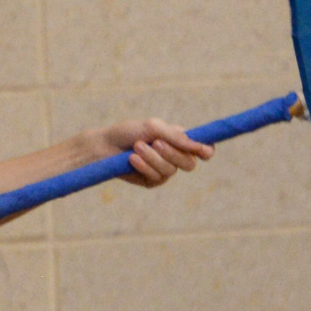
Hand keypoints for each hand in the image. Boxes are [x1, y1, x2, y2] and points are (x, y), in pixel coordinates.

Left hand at [81, 116, 211, 187]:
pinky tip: (132, 159)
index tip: (204, 151)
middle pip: (189, 163)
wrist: (104, 146)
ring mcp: (164, 171)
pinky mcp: (152, 182)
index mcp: (179, 140)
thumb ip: (176, 137)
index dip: (206, 150)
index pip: (202, 148)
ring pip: (171, 171)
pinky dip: (144, 167)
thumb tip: (201, 146)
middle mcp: (175, 157)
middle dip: (172, 153)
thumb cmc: (128, 132)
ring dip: (153, 158)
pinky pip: (156, 178)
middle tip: (155, 142)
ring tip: (136, 147)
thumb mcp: (152, 128)